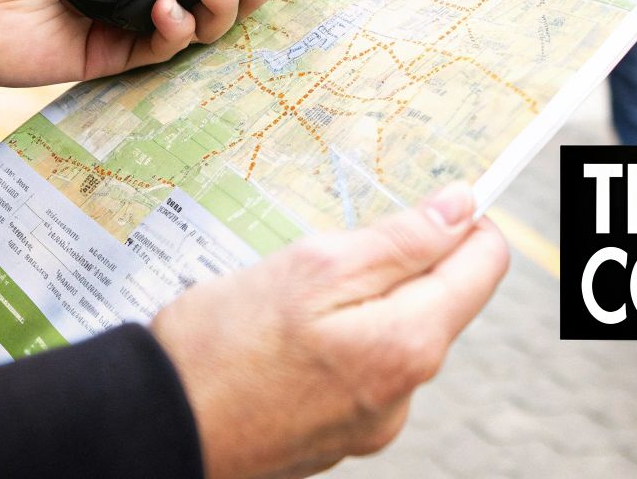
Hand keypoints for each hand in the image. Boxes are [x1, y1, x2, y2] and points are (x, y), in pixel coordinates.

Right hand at [151, 184, 508, 478]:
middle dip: (395, 264)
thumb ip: (400, 240)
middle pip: (438, 299)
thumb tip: (462, 208)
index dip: (462, 222)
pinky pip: (357, 369)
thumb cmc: (222, 346)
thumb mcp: (315, 267)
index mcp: (410, 344)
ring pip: (392, 333)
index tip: (424, 201)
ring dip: (358, 304)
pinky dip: (332, 343)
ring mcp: (371, 421)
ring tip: (289, 303)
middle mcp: (403, 392)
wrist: (151, 427)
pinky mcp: (336, 435)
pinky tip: (279, 341)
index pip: (484, 264)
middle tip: (327, 253)